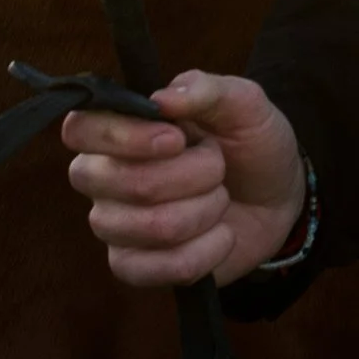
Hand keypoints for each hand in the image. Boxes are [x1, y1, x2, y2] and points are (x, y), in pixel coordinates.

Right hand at [62, 72, 307, 290]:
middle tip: (218, 166)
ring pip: (151, 227)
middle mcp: (104, 178)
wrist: (278, 196)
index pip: (80, 129)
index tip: (176, 139)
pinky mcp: (133, 266)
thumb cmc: (250, 143)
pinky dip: (206, 250)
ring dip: (206, 209)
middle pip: (121, 182)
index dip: (123, 137)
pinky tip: (220, 235)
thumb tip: (162, 98)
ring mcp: (115, 225)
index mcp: (121, 129)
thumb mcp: (245, 105)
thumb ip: (207, 90)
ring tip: (220, 197)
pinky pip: (158, 269)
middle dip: (192, 174)